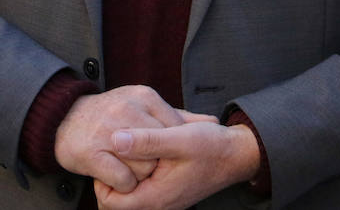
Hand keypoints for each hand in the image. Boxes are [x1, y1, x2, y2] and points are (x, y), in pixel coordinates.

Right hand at [54, 86, 208, 193]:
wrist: (63, 120)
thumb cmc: (110, 116)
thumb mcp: (143, 107)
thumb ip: (177, 116)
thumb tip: (212, 121)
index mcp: (143, 96)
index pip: (176, 131)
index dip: (170, 150)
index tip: (159, 154)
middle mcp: (127, 109)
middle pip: (162, 153)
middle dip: (154, 164)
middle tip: (139, 160)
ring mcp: (109, 130)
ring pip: (145, 169)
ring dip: (137, 175)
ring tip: (124, 164)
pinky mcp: (93, 153)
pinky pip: (124, 181)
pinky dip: (122, 184)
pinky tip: (113, 173)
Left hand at [93, 120, 258, 209]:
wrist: (236, 153)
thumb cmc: (211, 146)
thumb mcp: (179, 137)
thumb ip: (147, 140)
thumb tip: (114, 139)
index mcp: (157, 196)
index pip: (110, 202)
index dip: (102, 178)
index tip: (107, 152)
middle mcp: (158, 202)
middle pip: (116, 199)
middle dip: (109, 174)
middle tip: (110, 147)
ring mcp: (161, 195)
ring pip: (127, 190)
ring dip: (121, 169)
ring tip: (124, 144)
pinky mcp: (164, 186)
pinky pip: (139, 183)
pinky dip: (133, 167)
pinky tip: (138, 144)